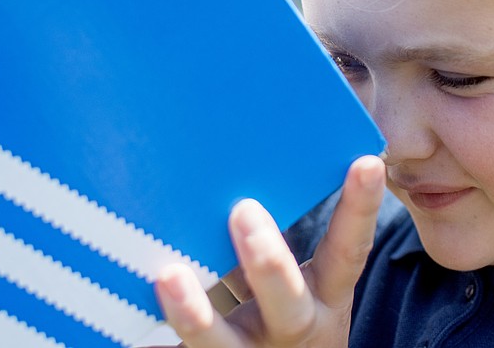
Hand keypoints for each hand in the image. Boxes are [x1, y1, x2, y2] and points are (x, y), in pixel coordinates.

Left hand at [155, 155, 385, 347]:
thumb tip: (241, 176)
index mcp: (324, 297)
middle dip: (268, 262)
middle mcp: (295, 330)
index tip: (366, 163)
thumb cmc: (285, 318)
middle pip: (289, 304)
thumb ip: (275, 244)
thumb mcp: (302, 287)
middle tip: (243, 212)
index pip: (349, 252)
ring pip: (226, 345)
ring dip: (197, 314)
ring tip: (169, 276)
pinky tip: (127, 334)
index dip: (360, 210)